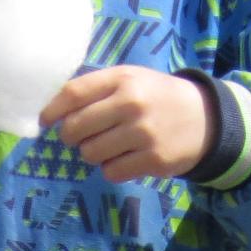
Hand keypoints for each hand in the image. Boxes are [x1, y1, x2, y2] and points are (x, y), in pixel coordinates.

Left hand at [40, 65, 215, 182]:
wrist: (205, 117)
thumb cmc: (157, 96)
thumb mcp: (131, 79)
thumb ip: (96, 89)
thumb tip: (52, 108)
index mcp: (123, 79)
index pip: (73, 93)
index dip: (51, 110)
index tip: (45, 121)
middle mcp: (132, 104)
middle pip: (75, 128)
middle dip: (71, 136)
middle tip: (82, 136)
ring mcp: (143, 133)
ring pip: (90, 154)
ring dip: (93, 153)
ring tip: (111, 145)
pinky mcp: (153, 160)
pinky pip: (111, 172)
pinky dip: (112, 168)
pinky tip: (127, 157)